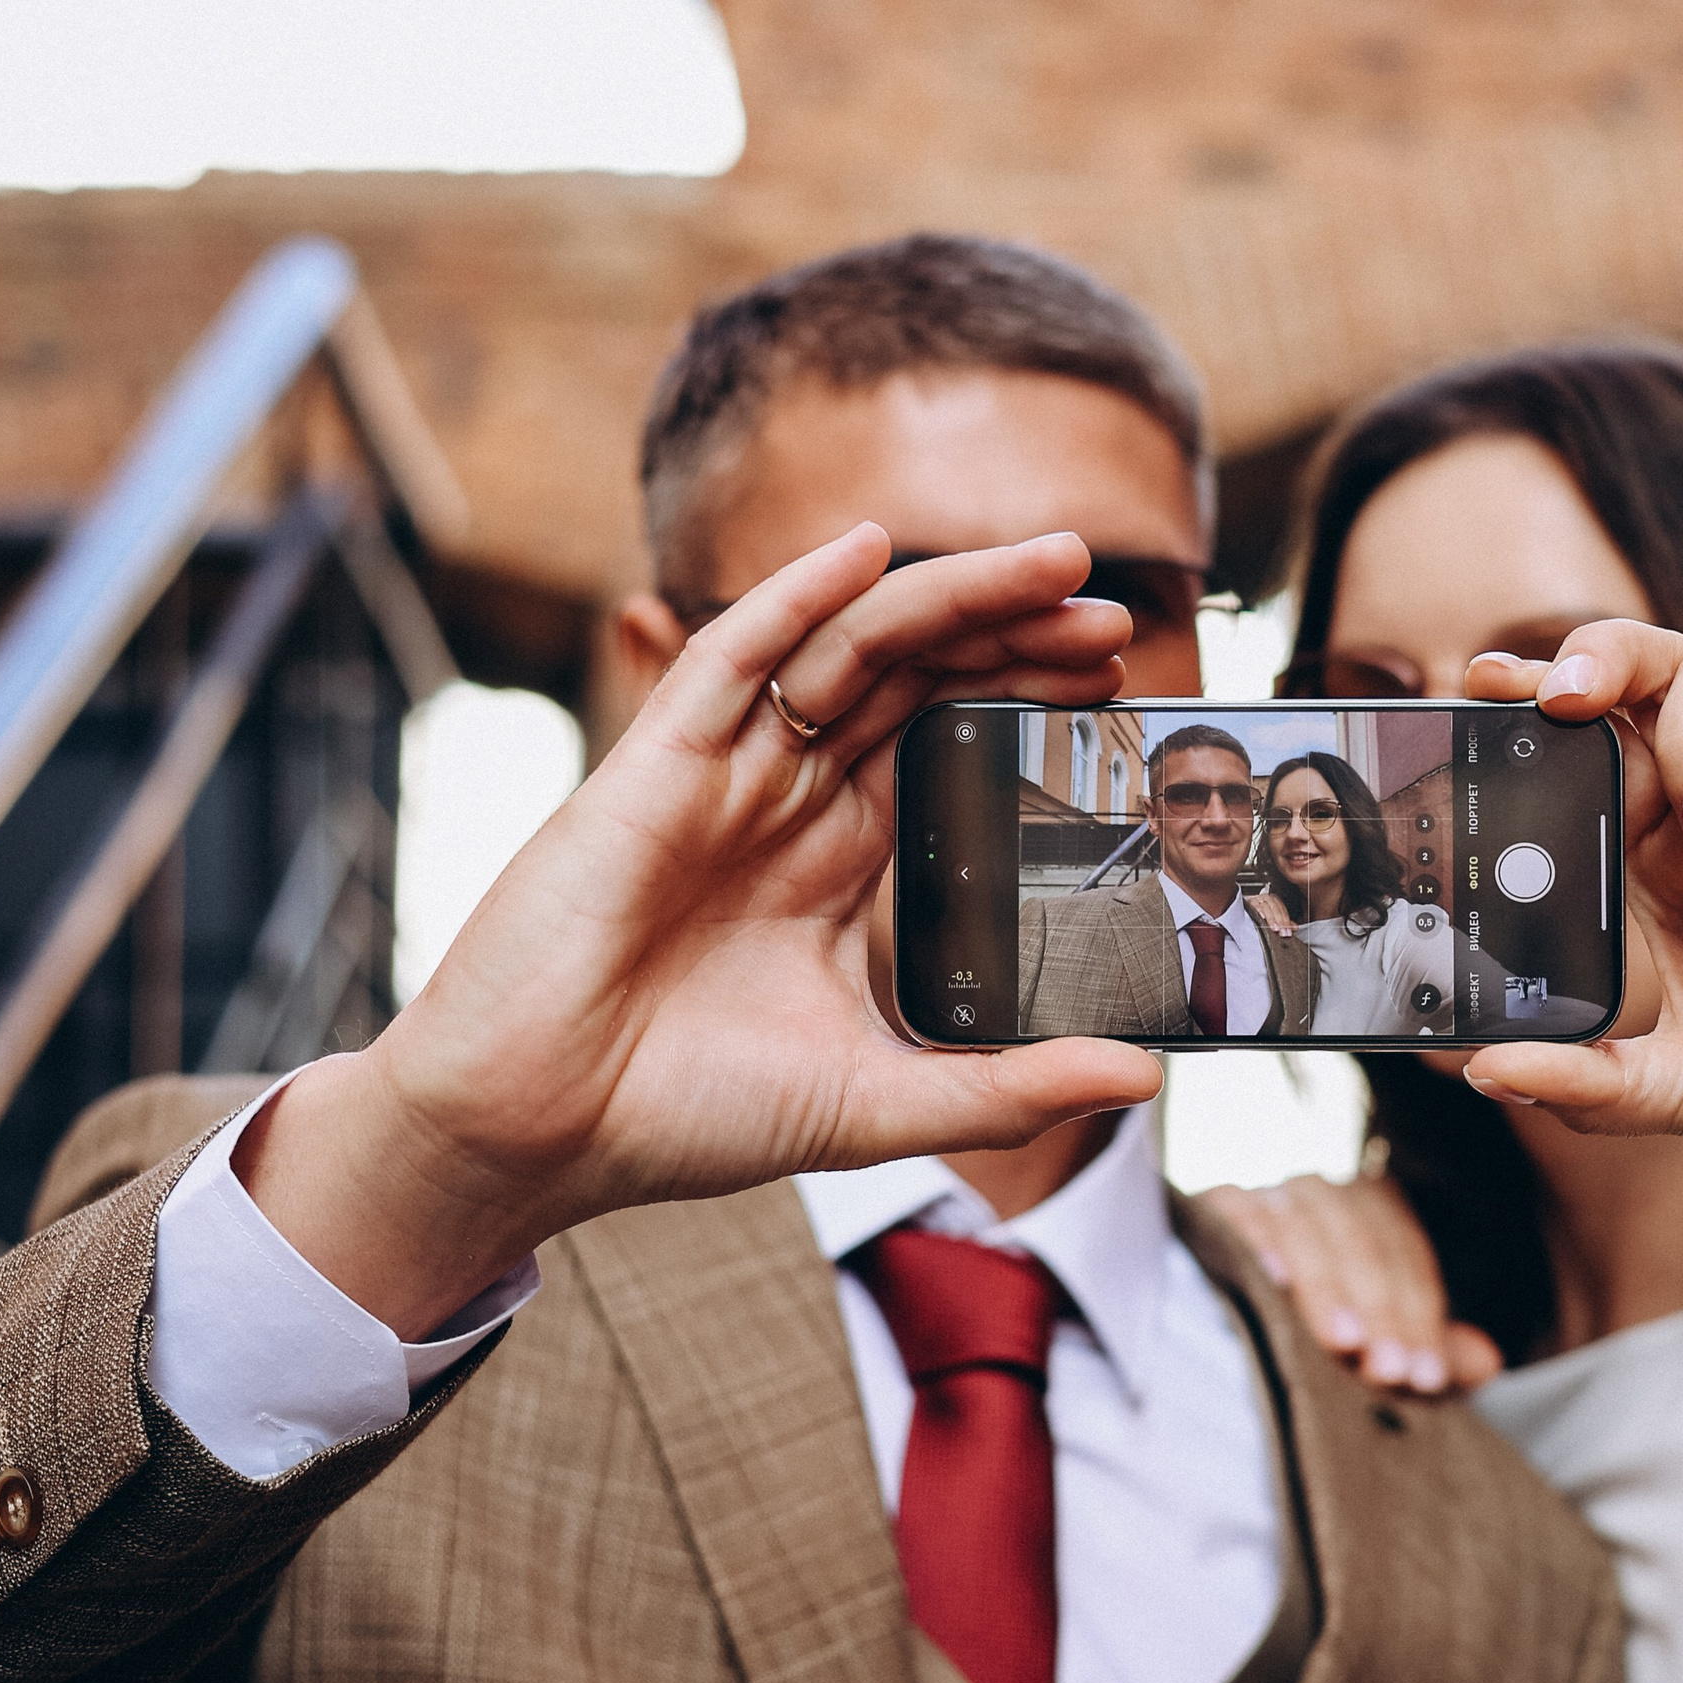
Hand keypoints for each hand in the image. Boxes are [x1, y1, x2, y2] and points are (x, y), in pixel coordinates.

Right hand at [244, 526, 1160, 1335]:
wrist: (537, 1133)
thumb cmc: (680, 1114)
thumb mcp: (879, 1103)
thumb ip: (1008, 1088)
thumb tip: (1145, 1077)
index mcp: (831, 856)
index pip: (944, 740)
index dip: (1022, 699)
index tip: (1115, 686)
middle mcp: (780, 799)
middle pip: (912, 677)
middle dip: (1013, 634)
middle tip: (1111, 613)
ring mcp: (718, 775)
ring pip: (848, 649)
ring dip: (948, 598)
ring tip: (1052, 565)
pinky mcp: (651, 770)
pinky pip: (732, 656)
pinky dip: (796, 595)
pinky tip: (867, 549)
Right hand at [1199, 1175, 1501, 1393]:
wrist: (1236, 1328)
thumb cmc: (1328, 1342)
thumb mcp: (1386, 1353)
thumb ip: (1439, 1357)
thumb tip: (1488, 1362)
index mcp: (1377, 1211)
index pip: (1408, 1260)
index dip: (1420, 1320)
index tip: (1423, 1378)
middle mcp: (1328, 1194)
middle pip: (1365, 1243)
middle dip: (1381, 1311)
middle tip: (1387, 1372)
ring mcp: (1273, 1193)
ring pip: (1311, 1227)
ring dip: (1327, 1286)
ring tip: (1342, 1342)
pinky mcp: (1221, 1203)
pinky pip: (1240, 1211)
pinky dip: (1256, 1239)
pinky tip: (1272, 1280)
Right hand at [1246, 886, 1295, 939]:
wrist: (1244, 907)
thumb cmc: (1260, 912)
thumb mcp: (1274, 917)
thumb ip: (1284, 922)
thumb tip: (1294, 928)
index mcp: (1274, 900)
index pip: (1283, 910)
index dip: (1286, 922)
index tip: (1289, 931)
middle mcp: (1267, 898)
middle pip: (1276, 909)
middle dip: (1280, 922)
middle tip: (1282, 932)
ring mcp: (1258, 899)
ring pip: (1267, 907)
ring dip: (1271, 919)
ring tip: (1274, 928)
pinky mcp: (1250, 901)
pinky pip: (1255, 905)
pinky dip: (1259, 911)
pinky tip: (1262, 917)